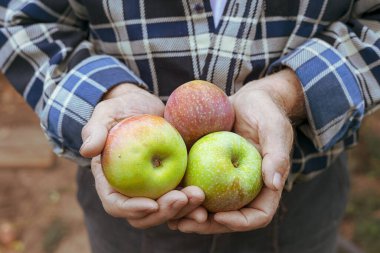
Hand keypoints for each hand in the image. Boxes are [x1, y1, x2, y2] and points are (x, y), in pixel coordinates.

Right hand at [80, 83, 204, 228]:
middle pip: (144, 215)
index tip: (151, 204)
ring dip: (183, 209)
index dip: (131, 210)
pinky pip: (182, 195)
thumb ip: (95, 131)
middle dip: (163, 212)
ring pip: (166, 209)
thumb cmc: (121, 109)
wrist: (144, 105)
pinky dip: (193, 200)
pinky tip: (206, 195)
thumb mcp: (105, 114)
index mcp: (111, 181)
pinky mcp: (172, 179)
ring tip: (199, 197)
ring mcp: (153, 187)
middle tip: (181, 199)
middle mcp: (132, 190)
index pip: (116, 204)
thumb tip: (87, 150)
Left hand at [168, 69, 305, 233]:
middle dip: (207, 225)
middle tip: (184, 223)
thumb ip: (277, 154)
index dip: (239, 222)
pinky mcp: (207, 170)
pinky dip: (181, 194)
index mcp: (264, 185)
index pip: (258, 215)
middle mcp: (243, 188)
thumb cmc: (265, 111)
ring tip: (168, 216)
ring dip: (189, 214)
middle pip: (228, 217)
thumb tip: (274, 184)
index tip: (218, 216)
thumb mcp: (274, 128)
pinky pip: (194, 186)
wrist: (245, 99)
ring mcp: (224, 181)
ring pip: (208, 207)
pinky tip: (163, 195)